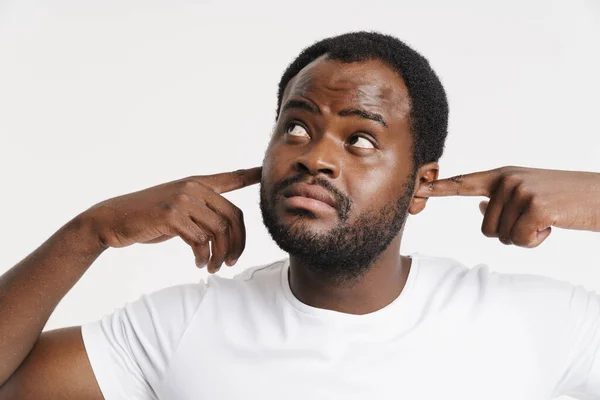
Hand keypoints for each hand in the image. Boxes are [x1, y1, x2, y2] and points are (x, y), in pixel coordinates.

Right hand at [82, 167, 261, 272]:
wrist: (112, 220)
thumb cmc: (146, 217)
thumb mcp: (176, 208)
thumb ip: (199, 211)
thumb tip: (222, 229)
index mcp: (196, 183)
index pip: (230, 178)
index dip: (250, 175)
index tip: (265, 172)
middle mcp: (192, 187)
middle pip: (233, 216)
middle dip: (237, 244)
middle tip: (231, 262)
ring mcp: (181, 200)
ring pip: (219, 231)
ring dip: (219, 255)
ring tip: (213, 267)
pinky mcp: (171, 216)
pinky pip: (200, 240)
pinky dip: (203, 256)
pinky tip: (199, 263)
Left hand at [416, 166, 599, 247]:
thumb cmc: (564, 199)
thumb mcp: (529, 194)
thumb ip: (501, 199)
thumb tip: (479, 206)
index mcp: (503, 176)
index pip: (465, 183)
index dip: (441, 188)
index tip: (420, 189)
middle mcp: (507, 180)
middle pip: (486, 229)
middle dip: (510, 234)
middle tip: (536, 219)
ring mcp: (520, 191)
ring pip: (502, 237)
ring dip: (525, 238)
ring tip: (546, 219)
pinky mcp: (535, 206)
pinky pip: (519, 241)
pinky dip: (535, 241)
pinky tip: (552, 225)